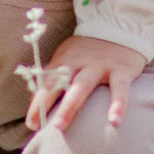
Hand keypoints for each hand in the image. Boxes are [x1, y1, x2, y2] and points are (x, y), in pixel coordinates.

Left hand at [25, 35, 145, 131]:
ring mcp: (99, 66)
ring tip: (60, 126)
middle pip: (58, 84)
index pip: (45, 83)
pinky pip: (120, 89)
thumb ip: (56, 78)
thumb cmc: (89, 51)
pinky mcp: (122, 69)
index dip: (37, 103)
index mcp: (63, 61)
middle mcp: (78, 63)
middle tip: (39, 126)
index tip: (31, 124)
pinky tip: (114, 121)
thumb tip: (38, 105)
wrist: (120, 27)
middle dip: (46, 104)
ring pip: (82, 86)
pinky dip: (118, 104)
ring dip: (69, 106)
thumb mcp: (68, 58)